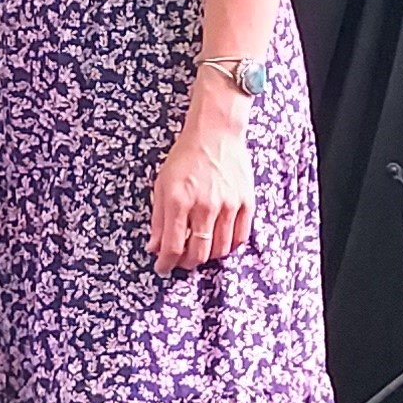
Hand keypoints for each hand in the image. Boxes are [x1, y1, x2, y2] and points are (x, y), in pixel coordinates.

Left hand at [148, 105, 254, 273]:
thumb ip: (158, 219)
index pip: (173, 245)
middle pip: (198, 252)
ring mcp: (229, 205)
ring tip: (198, 251)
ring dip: (208, 256)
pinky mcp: (247, 203)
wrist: (215, 135)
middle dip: (187, 263)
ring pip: (220, 248)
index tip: (162, 268)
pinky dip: (229, 246)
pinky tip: (219, 243)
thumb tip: (155, 247)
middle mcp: (205, 206)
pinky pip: (240, 237)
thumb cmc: (184, 158)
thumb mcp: (161, 185)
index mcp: (179, 201)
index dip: (167, 263)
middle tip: (181, 261)